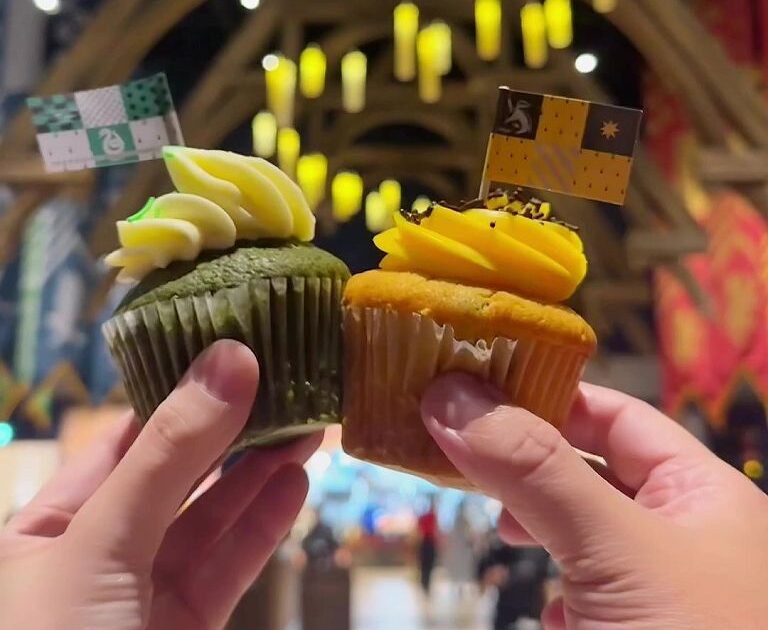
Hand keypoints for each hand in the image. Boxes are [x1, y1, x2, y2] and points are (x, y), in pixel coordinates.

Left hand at [0, 340, 320, 629]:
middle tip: (288, 385)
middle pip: (177, 476)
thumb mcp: (98, 544)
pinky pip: (228, 567)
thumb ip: (168, 454)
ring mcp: (142, 597)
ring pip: (210, 521)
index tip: (234, 352)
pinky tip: (292, 486)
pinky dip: (263, 526)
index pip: (122, 439)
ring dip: (260, 473)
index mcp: (42, 527)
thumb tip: (227, 359)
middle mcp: (93, 556)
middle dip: (234, 431)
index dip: (178, 392)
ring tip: (306, 425)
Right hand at [422, 374, 767, 629]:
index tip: (472, 387)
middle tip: (459, 451)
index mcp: (701, 493)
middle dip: (526, 460)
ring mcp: (657, 592)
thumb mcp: (615, 548)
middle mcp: (682, 535)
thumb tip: (450, 394)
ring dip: (535, 523)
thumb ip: (536, 469)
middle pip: (589, 468)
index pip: (613, 415)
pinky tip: (547, 609)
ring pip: (579, 531)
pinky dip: (553, 589)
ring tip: (500, 526)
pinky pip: (583, 591)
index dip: (545, 393)